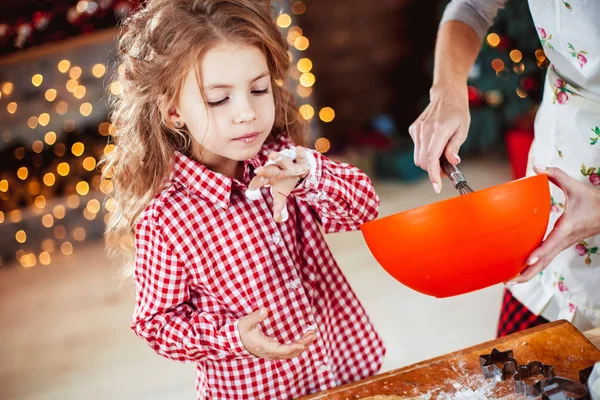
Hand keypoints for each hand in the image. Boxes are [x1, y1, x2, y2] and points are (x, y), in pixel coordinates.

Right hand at [238, 308, 316, 359]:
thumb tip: (265, 310)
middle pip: (290, 353)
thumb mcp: (246, 322)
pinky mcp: (275, 351)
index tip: (302, 344)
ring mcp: (273, 353)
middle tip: (313, 334)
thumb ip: (255, 317)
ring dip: (303, 345)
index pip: (280, 350)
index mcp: (263, 347)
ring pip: (291, 353)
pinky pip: (289, 351)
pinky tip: (305, 339)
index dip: (292, 348)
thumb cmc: (241, 331)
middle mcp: (270, 353)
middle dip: (303, 344)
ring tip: (312, 334)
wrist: (236, 342)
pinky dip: (298, 346)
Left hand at [248, 146, 309, 221]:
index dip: (256, 184)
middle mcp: (278, 169)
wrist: (301, 171)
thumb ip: (278, 205)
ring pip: (283, 161)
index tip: (251, 189)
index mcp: (271, 177)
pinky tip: (299, 149)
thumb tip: (277, 219)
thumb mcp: (281, 193)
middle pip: (269, 170)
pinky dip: (300, 153)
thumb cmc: (286, 181)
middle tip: (257, 171)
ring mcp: (289, 164)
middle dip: (264, 171)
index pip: (261, 181)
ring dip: (279, 158)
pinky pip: (301, 157)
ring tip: (272, 155)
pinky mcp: (301, 161)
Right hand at [408, 84, 469, 192]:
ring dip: (429, 163)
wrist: (446, 95)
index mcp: (439, 129)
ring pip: (418, 158)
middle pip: (423, 161)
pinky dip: (426, 153)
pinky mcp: (413, 130)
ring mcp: (417, 130)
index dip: (433, 175)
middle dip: (433, 170)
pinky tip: (435, 144)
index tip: (437, 187)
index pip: (432, 157)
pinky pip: (417, 149)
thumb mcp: (463, 129)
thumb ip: (455, 146)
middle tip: (446, 168)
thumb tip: (453, 162)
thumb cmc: (458, 112)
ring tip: (442, 156)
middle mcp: (425, 130)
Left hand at [507, 165, 599, 283]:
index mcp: (567, 228)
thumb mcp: (576, 187)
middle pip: (545, 261)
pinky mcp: (561, 245)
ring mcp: (563, 245)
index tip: (528, 260)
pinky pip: (547, 259)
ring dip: (529, 273)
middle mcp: (564, 240)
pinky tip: (520, 270)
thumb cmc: (594, 201)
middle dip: (527, 273)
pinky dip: (534, 266)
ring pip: (545, 263)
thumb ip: (556, 176)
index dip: (540, 252)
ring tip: (509, 281)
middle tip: (509, 281)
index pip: (552, 243)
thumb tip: (538, 166)